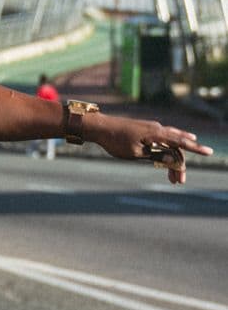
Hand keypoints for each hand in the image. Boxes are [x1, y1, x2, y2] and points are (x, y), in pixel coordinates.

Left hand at [92, 117, 212, 184]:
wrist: (100, 127)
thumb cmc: (116, 141)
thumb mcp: (136, 153)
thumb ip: (156, 155)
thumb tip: (173, 159)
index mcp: (156, 133)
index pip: (180, 142)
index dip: (195, 148)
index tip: (209, 152)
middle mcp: (157, 129)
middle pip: (175, 147)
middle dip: (179, 165)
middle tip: (179, 182)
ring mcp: (151, 129)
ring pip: (169, 145)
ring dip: (172, 161)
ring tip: (173, 178)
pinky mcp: (146, 131)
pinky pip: (162, 142)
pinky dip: (166, 152)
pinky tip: (173, 156)